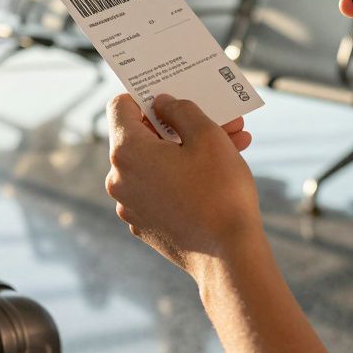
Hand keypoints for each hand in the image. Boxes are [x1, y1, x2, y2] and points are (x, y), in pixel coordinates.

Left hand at [104, 94, 258, 277]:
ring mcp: (130, 205)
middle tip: (221, 119)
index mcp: (127, 151)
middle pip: (143, 137)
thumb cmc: (219, 191)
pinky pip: (158, 190)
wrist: (229, 256)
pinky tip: (216, 175)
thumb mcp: (207, 135)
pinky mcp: (144, 225)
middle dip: (181, 125)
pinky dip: (181, 178)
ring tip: (233, 143)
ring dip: (188, 151)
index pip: (120, 106)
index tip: (172, 96)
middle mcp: (118, 178)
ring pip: (155, 165)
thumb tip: (163, 103)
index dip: (145, 95)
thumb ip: (181, 109)